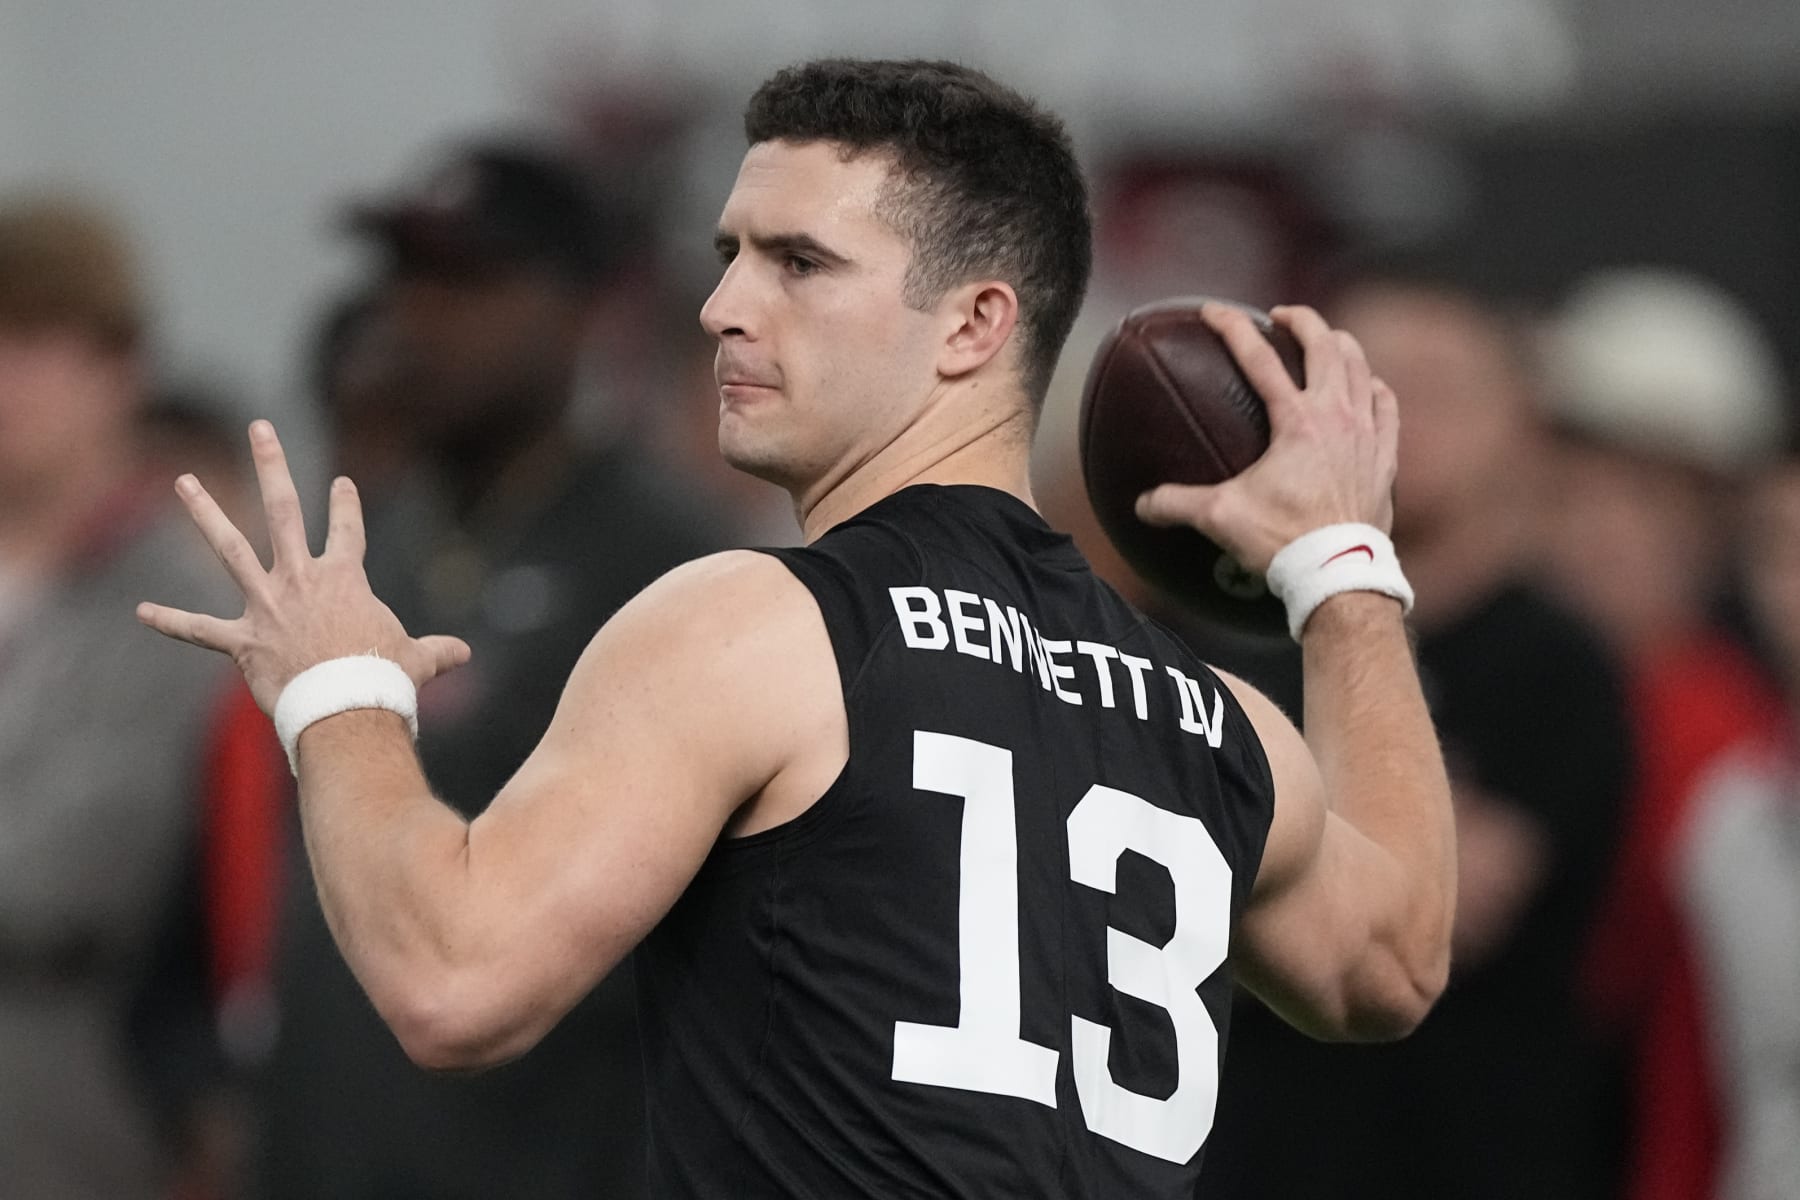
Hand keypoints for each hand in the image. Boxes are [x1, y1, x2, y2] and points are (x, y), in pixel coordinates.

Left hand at [137, 420, 470, 713]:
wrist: (348, 707)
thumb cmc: (385, 680)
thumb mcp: (418, 659)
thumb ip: (437, 650)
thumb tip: (464, 653)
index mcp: (345, 578)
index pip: (347, 530)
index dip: (345, 504)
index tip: (341, 482)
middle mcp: (302, 579)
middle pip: (284, 509)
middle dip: (272, 465)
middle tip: (259, 428)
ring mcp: (267, 606)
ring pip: (231, 548)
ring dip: (206, 513)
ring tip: (184, 480)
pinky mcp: (243, 641)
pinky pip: (200, 629)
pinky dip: (171, 621)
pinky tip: (142, 611)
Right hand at [1134, 303, 1397, 574]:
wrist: (1339, 571)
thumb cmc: (1282, 541)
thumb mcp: (1220, 518)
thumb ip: (1176, 504)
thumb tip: (1141, 505)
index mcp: (1296, 420)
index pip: (1258, 357)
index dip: (1232, 326)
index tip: (1214, 310)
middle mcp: (1336, 415)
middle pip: (1323, 343)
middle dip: (1300, 319)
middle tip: (1279, 316)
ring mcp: (1366, 432)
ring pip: (1358, 365)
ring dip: (1338, 344)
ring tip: (1322, 341)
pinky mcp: (1385, 456)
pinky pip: (1386, 405)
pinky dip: (1372, 387)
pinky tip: (1365, 387)